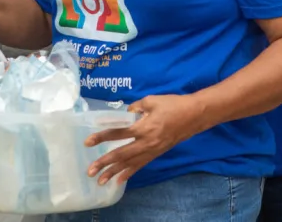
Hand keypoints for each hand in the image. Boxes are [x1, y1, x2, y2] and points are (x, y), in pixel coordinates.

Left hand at [84, 94, 205, 184]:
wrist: (194, 116)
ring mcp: (152, 150)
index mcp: (144, 127)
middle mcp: (146, 142)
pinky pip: (140, 165)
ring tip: (100, 181)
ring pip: (130, 164)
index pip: (118, 133)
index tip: (88, 142)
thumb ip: (135, 107)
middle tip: (90, 171)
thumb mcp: (151, 101)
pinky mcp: (156, 153)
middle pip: (121, 154)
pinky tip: (119, 180)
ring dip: (114, 173)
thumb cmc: (173, 105)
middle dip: (105, 163)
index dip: (102, 137)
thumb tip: (125, 113)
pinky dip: (129, 173)